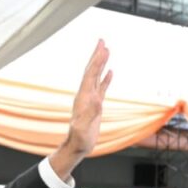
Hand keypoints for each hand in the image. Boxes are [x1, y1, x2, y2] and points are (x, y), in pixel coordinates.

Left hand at [48, 40, 111, 180]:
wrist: (77, 146)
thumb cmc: (80, 139)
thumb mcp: (84, 128)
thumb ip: (90, 115)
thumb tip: (96, 100)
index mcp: (83, 98)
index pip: (91, 76)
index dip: (97, 62)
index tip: (102, 49)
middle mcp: (85, 95)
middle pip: (92, 71)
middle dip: (96, 56)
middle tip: (102, 41)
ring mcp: (90, 99)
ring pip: (96, 76)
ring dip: (101, 63)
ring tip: (106, 50)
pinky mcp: (95, 105)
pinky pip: (101, 88)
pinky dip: (105, 78)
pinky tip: (110, 72)